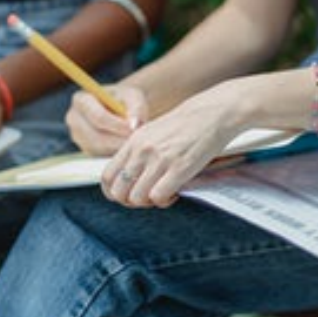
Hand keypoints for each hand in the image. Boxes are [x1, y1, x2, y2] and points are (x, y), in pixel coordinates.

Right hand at [65, 85, 147, 156]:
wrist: (121, 106)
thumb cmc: (126, 98)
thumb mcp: (133, 96)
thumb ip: (135, 108)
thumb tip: (134, 124)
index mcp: (81, 100)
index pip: (98, 117)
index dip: (117, 125)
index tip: (134, 128)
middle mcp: (74, 119)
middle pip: (96, 136)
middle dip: (119, 140)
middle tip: (138, 139)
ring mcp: (78, 136)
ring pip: (100, 149)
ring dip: (118, 147)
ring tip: (134, 140)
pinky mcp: (85, 149)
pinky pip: (101, 156)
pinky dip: (116, 153)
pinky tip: (127, 145)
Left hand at [100, 85, 238, 208]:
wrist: (210, 114)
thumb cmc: (184, 125)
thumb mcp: (151, 133)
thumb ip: (137, 153)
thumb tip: (127, 178)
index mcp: (133, 142)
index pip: (107, 176)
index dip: (113, 193)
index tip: (127, 195)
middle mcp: (142, 151)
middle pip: (119, 191)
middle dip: (130, 202)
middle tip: (146, 198)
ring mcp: (159, 159)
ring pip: (137, 197)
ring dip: (149, 203)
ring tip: (163, 194)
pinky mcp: (178, 168)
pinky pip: (158, 196)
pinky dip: (165, 201)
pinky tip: (175, 193)